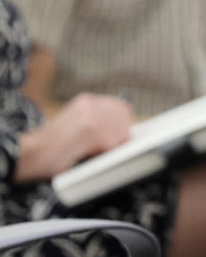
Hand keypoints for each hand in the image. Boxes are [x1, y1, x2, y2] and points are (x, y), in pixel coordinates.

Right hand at [15, 92, 134, 181]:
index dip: (123, 125)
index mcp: (87, 101)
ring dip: (112, 146)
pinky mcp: (89, 129)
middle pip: (125, 119)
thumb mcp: (77, 125)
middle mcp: (90, 104)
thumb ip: (98, 122)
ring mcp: (90, 115)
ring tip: (92, 152)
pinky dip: (105, 154)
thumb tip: (125, 131)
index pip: (122, 108)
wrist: (29, 154)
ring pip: (121, 133)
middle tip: (105, 148)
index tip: (118, 137)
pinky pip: (113, 144)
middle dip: (121, 136)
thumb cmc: (52, 147)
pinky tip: (88, 155)